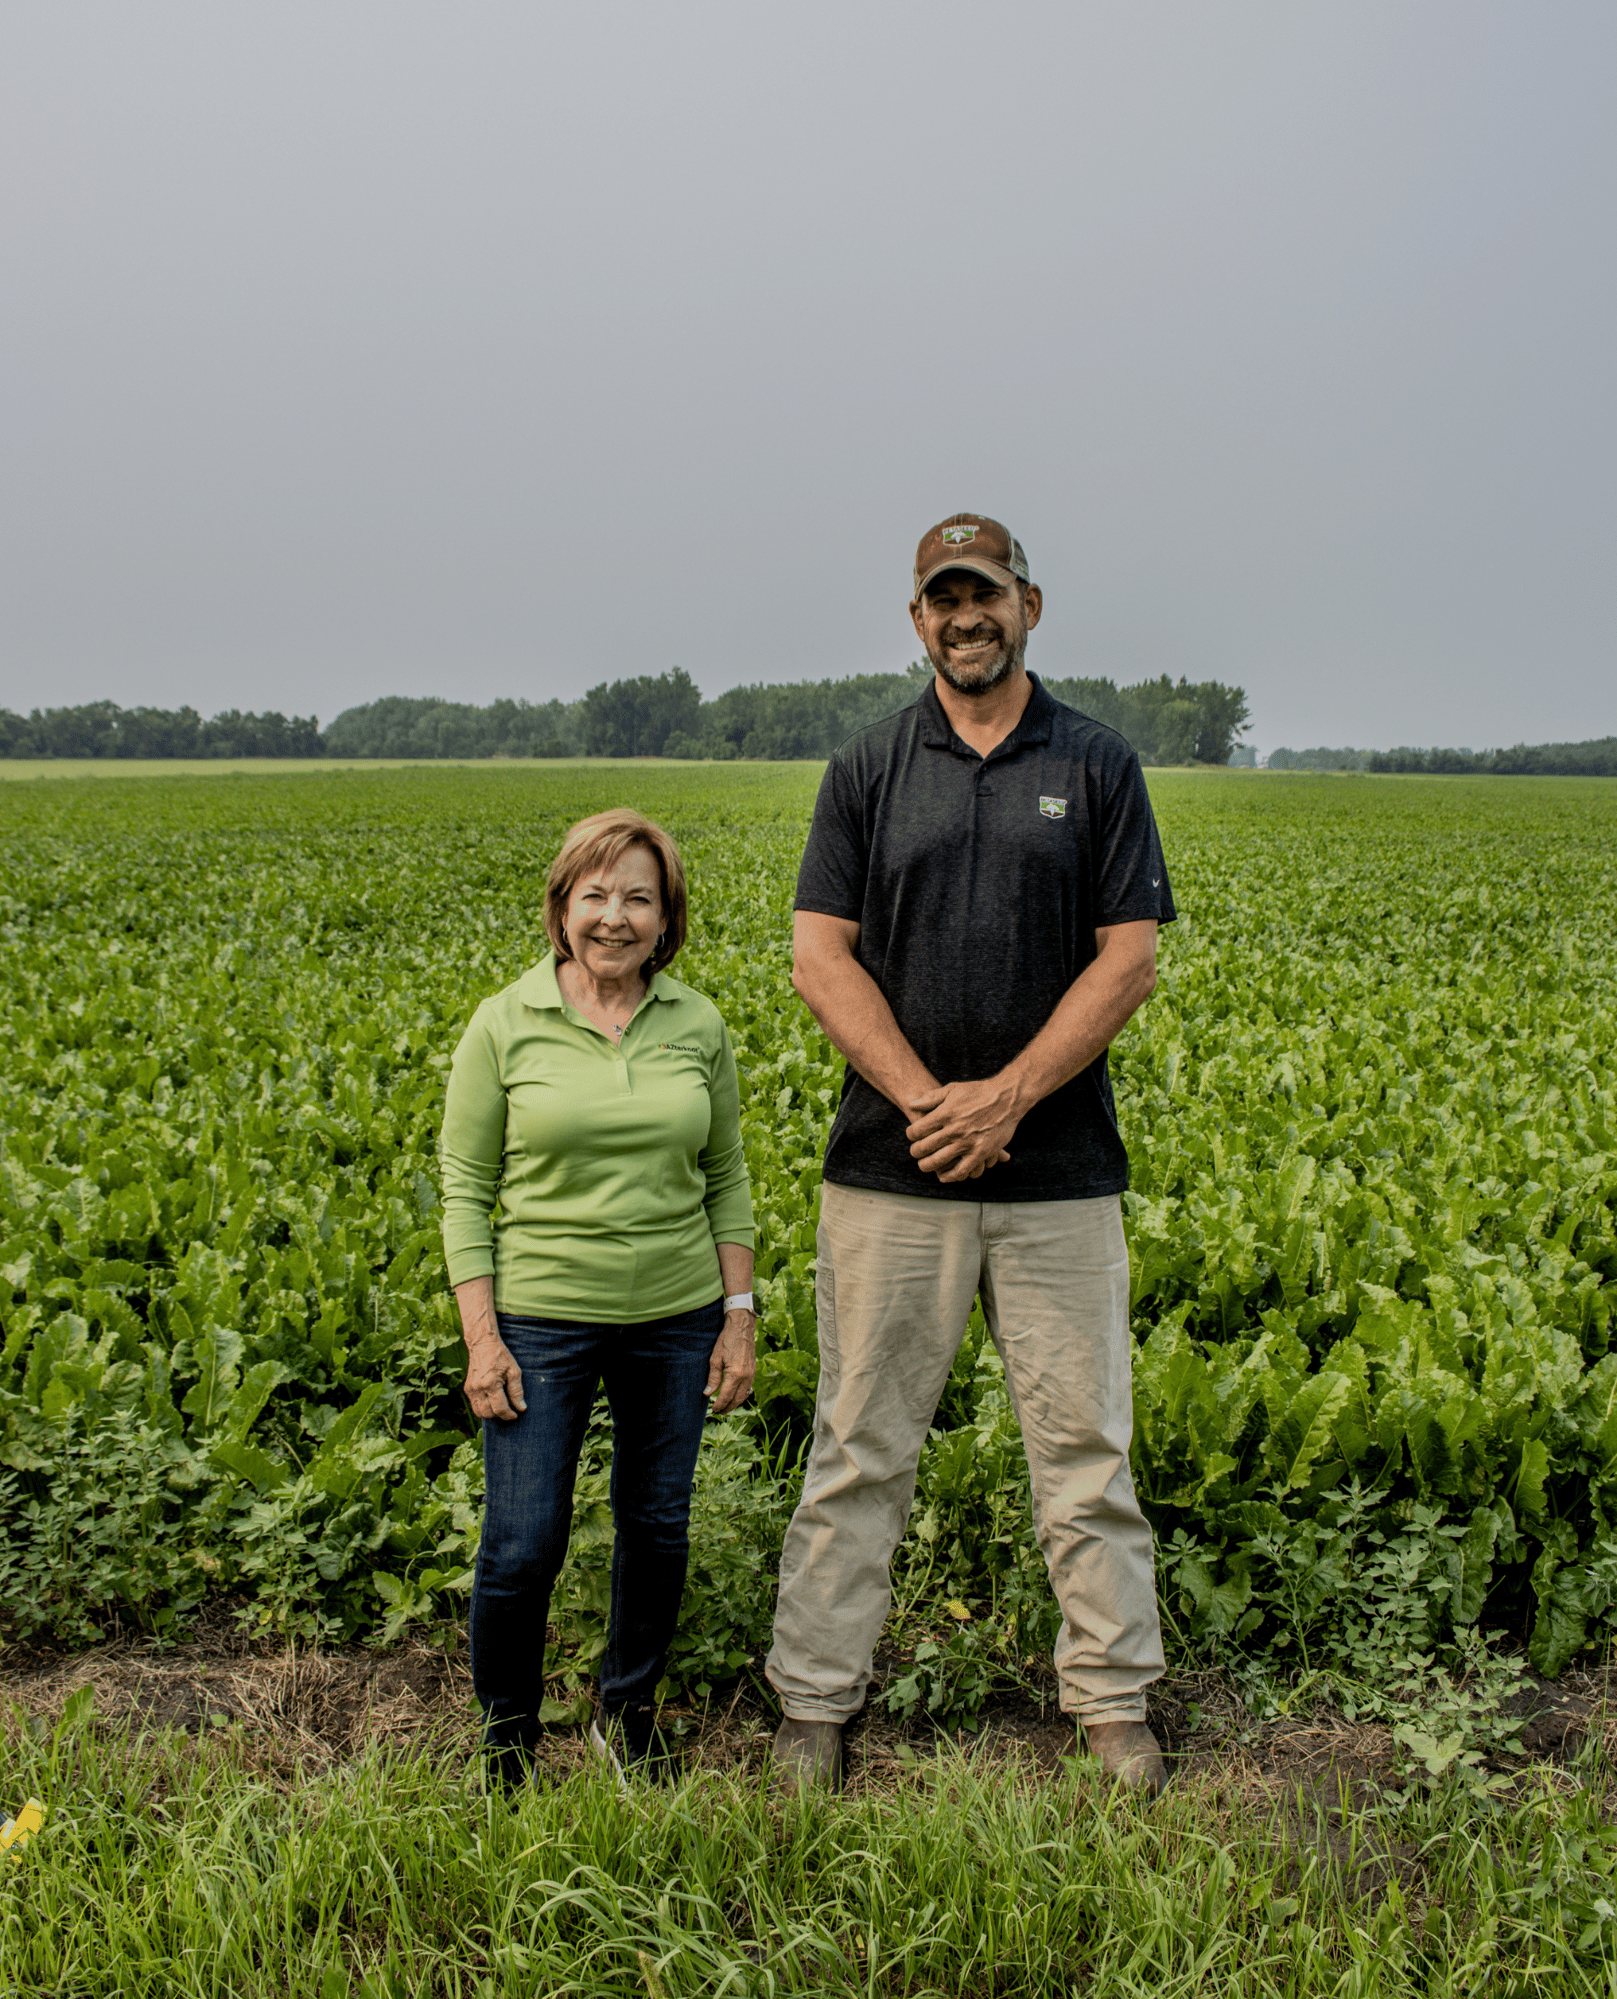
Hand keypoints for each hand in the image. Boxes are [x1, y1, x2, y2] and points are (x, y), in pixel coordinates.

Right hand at [464, 1332, 525, 1421]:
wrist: (482, 1344)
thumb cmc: (500, 1356)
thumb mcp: (514, 1371)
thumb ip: (517, 1391)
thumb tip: (521, 1407)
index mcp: (490, 1384)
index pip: (499, 1409)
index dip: (509, 1415)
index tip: (516, 1414)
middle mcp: (477, 1389)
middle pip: (488, 1414)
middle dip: (500, 1416)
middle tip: (509, 1410)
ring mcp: (470, 1390)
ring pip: (479, 1413)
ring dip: (490, 1414)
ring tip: (500, 1406)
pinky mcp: (467, 1389)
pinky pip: (475, 1405)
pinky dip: (484, 1407)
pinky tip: (492, 1400)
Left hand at [705, 1310, 756, 1413]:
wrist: (742, 1328)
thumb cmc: (727, 1341)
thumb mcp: (715, 1359)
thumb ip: (713, 1378)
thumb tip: (707, 1393)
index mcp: (736, 1374)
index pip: (726, 1396)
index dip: (719, 1404)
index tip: (713, 1409)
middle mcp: (746, 1377)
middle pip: (737, 1399)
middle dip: (728, 1407)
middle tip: (719, 1412)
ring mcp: (752, 1374)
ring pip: (745, 1395)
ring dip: (736, 1403)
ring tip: (727, 1407)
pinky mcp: (753, 1370)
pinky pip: (749, 1388)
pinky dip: (742, 1395)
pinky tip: (735, 1395)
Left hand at [905, 1076, 1022, 1182]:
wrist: (1007, 1098)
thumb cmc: (979, 1092)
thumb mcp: (953, 1089)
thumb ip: (932, 1097)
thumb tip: (912, 1104)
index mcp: (945, 1114)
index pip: (917, 1130)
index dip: (911, 1135)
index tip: (912, 1136)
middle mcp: (954, 1129)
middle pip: (924, 1147)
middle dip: (915, 1152)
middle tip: (915, 1153)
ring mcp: (967, 1142)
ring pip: (939, 1161)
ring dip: (927, 1165)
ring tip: (924, 1165)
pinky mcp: (980, 1152)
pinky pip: (961, 1170)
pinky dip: (950, 1176)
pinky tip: (943, 1176)